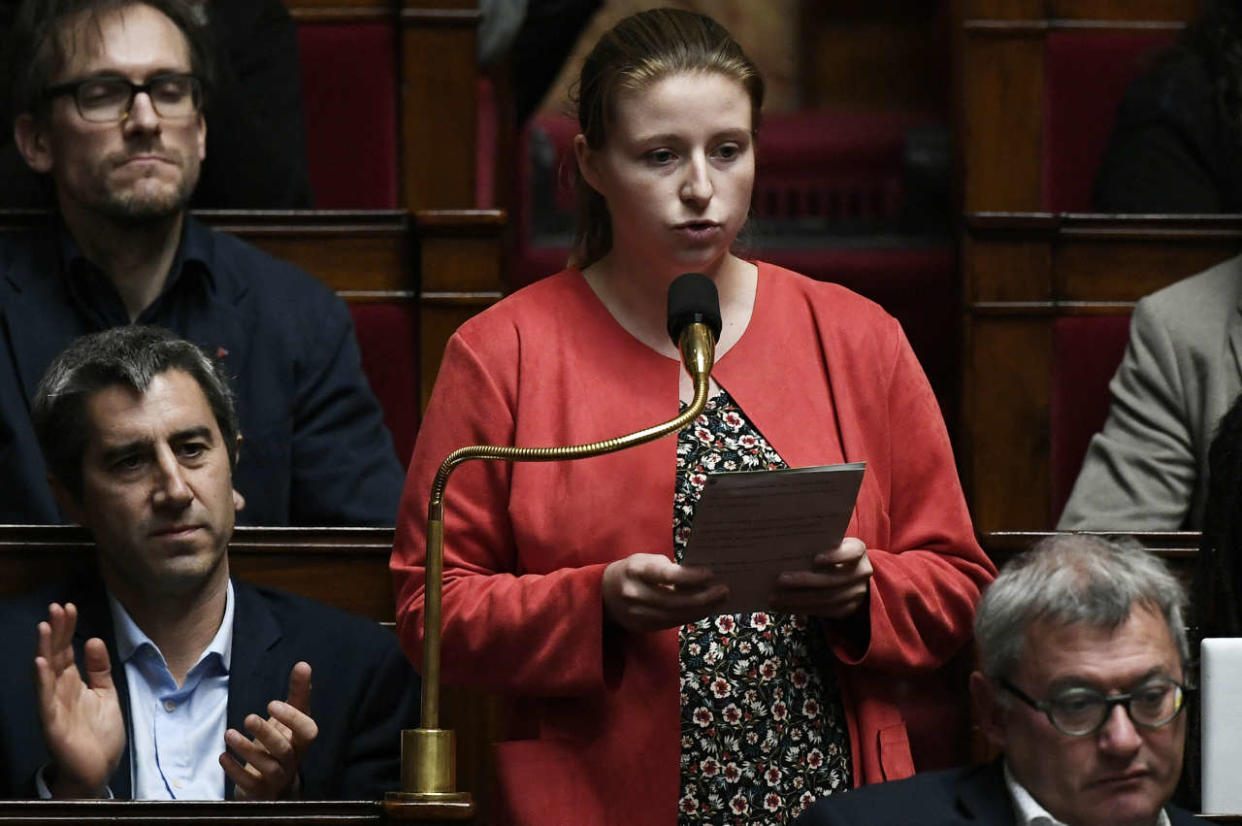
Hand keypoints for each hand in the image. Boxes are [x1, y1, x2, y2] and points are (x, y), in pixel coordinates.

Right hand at [34, 602, 124, 797]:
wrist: (99, 769)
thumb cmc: (99, 733)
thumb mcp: (106, 694)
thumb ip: (100, 669)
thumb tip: (94, 639)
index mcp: (72, 683)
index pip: (67, 650)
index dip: (68, 629)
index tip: (69, 607)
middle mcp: (59, 691)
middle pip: (55, 656)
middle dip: (56, 632)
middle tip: (56, 607)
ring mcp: (54, 706)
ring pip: (46, 673)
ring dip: (45, 650)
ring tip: (45, 627)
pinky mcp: (53, 723)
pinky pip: (45, 699)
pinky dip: (42, 681)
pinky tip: (40, 663)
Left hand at [220, 661, 318, 799]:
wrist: (274, 783)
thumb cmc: (283, 742)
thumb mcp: (291, 717)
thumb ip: (298, 692)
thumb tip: (303, 665)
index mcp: (301, 741)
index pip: (308, 731)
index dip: (292, 719)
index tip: (272, 704)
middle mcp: (292, 760)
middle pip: (284, 749)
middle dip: (266, 733)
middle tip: (248, 718)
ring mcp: (276, 777)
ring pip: (267, 766)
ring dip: (247, 749)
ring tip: (229, 733)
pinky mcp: (259, 791)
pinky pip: (248, 783)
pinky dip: (234, 770)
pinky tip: (222, 756)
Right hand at [602, 553, 727, 631]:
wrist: (603, 593)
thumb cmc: (633, 571)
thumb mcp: (645, 560)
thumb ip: (667, 568)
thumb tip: (700, 577)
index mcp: (635, 570)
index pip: (666, 575)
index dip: (690, 576)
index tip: (710, 574)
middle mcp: (634, 593)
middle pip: (674, 600)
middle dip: (703, 597)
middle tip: (723, 590)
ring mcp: (637, 614)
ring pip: (676, 615)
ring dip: (701, 609)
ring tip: (719, 600)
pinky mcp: (642, 626)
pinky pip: (671, 623)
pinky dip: (690, 616)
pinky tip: (704, 609)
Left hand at [771, 537, 872, 617]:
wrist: (852, 575)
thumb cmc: (831, 553)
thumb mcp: (830, 545)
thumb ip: (816, 545)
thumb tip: (786, 549)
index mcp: (858, 550)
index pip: (852, 552)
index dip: (835, 556)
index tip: (815, 559)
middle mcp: (861, 572)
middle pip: (832, 580)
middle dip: (804, 581)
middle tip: (780, 580)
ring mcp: (857, 593)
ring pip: (826, 599)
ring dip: (797, 600)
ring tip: (775, 598)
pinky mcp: (847, 609)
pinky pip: (823, 612)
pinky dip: (801, 610)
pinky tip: (783, 606)